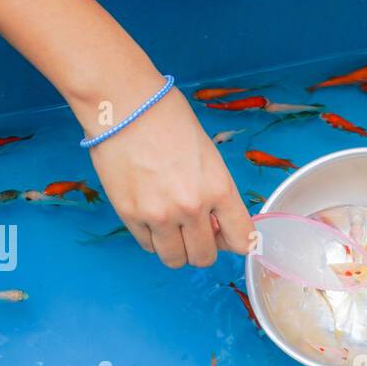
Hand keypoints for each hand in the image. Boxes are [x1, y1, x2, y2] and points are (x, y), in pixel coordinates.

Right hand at [86, 87, 252, 267]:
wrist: (125, 105)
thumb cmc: (170, 120)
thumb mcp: (209, 156)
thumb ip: (215, 194)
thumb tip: (213, 224)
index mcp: (219, 189)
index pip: (241, 241)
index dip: (235, 242)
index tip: (226, 235)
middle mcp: (192, 208)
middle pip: (205, 258)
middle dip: (202, 248)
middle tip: (194, 230)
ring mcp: (159, 215)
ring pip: (174, 259)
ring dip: (176, 248)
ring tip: (170, 226)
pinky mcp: (130, 215)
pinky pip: (148, 246)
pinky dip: (152, 237)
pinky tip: (150, 214)